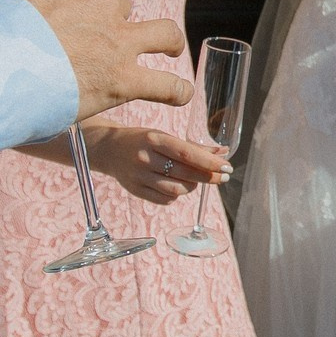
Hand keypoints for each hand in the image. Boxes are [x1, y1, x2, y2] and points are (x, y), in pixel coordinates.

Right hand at [0, 0, 191, 121]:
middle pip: (119, 4)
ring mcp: (117, 39)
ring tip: (169, 49)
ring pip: (162, 33)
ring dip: (167, 41)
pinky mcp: (122, 79)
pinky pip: (165, 84)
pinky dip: (174, 90)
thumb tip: (13, 10)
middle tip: (94, 42)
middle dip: (110, 19)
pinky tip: (178, 95)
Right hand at [80, 125, 230, 203]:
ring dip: (192, 186)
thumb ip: (192, 147)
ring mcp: (139, 177)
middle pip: (185, 174)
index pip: (188, 154)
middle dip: (208, 177)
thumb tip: (222, 153)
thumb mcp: (164, 136)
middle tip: (222, 176)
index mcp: (154, 140)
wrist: (108, 149)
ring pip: (177, 190)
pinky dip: (176, 194)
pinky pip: (165, 199)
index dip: (210, 163)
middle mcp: (146, 158)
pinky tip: (176, 185)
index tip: (227, 167)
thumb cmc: (143, 140)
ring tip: (195, 179)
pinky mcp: (136, 191)